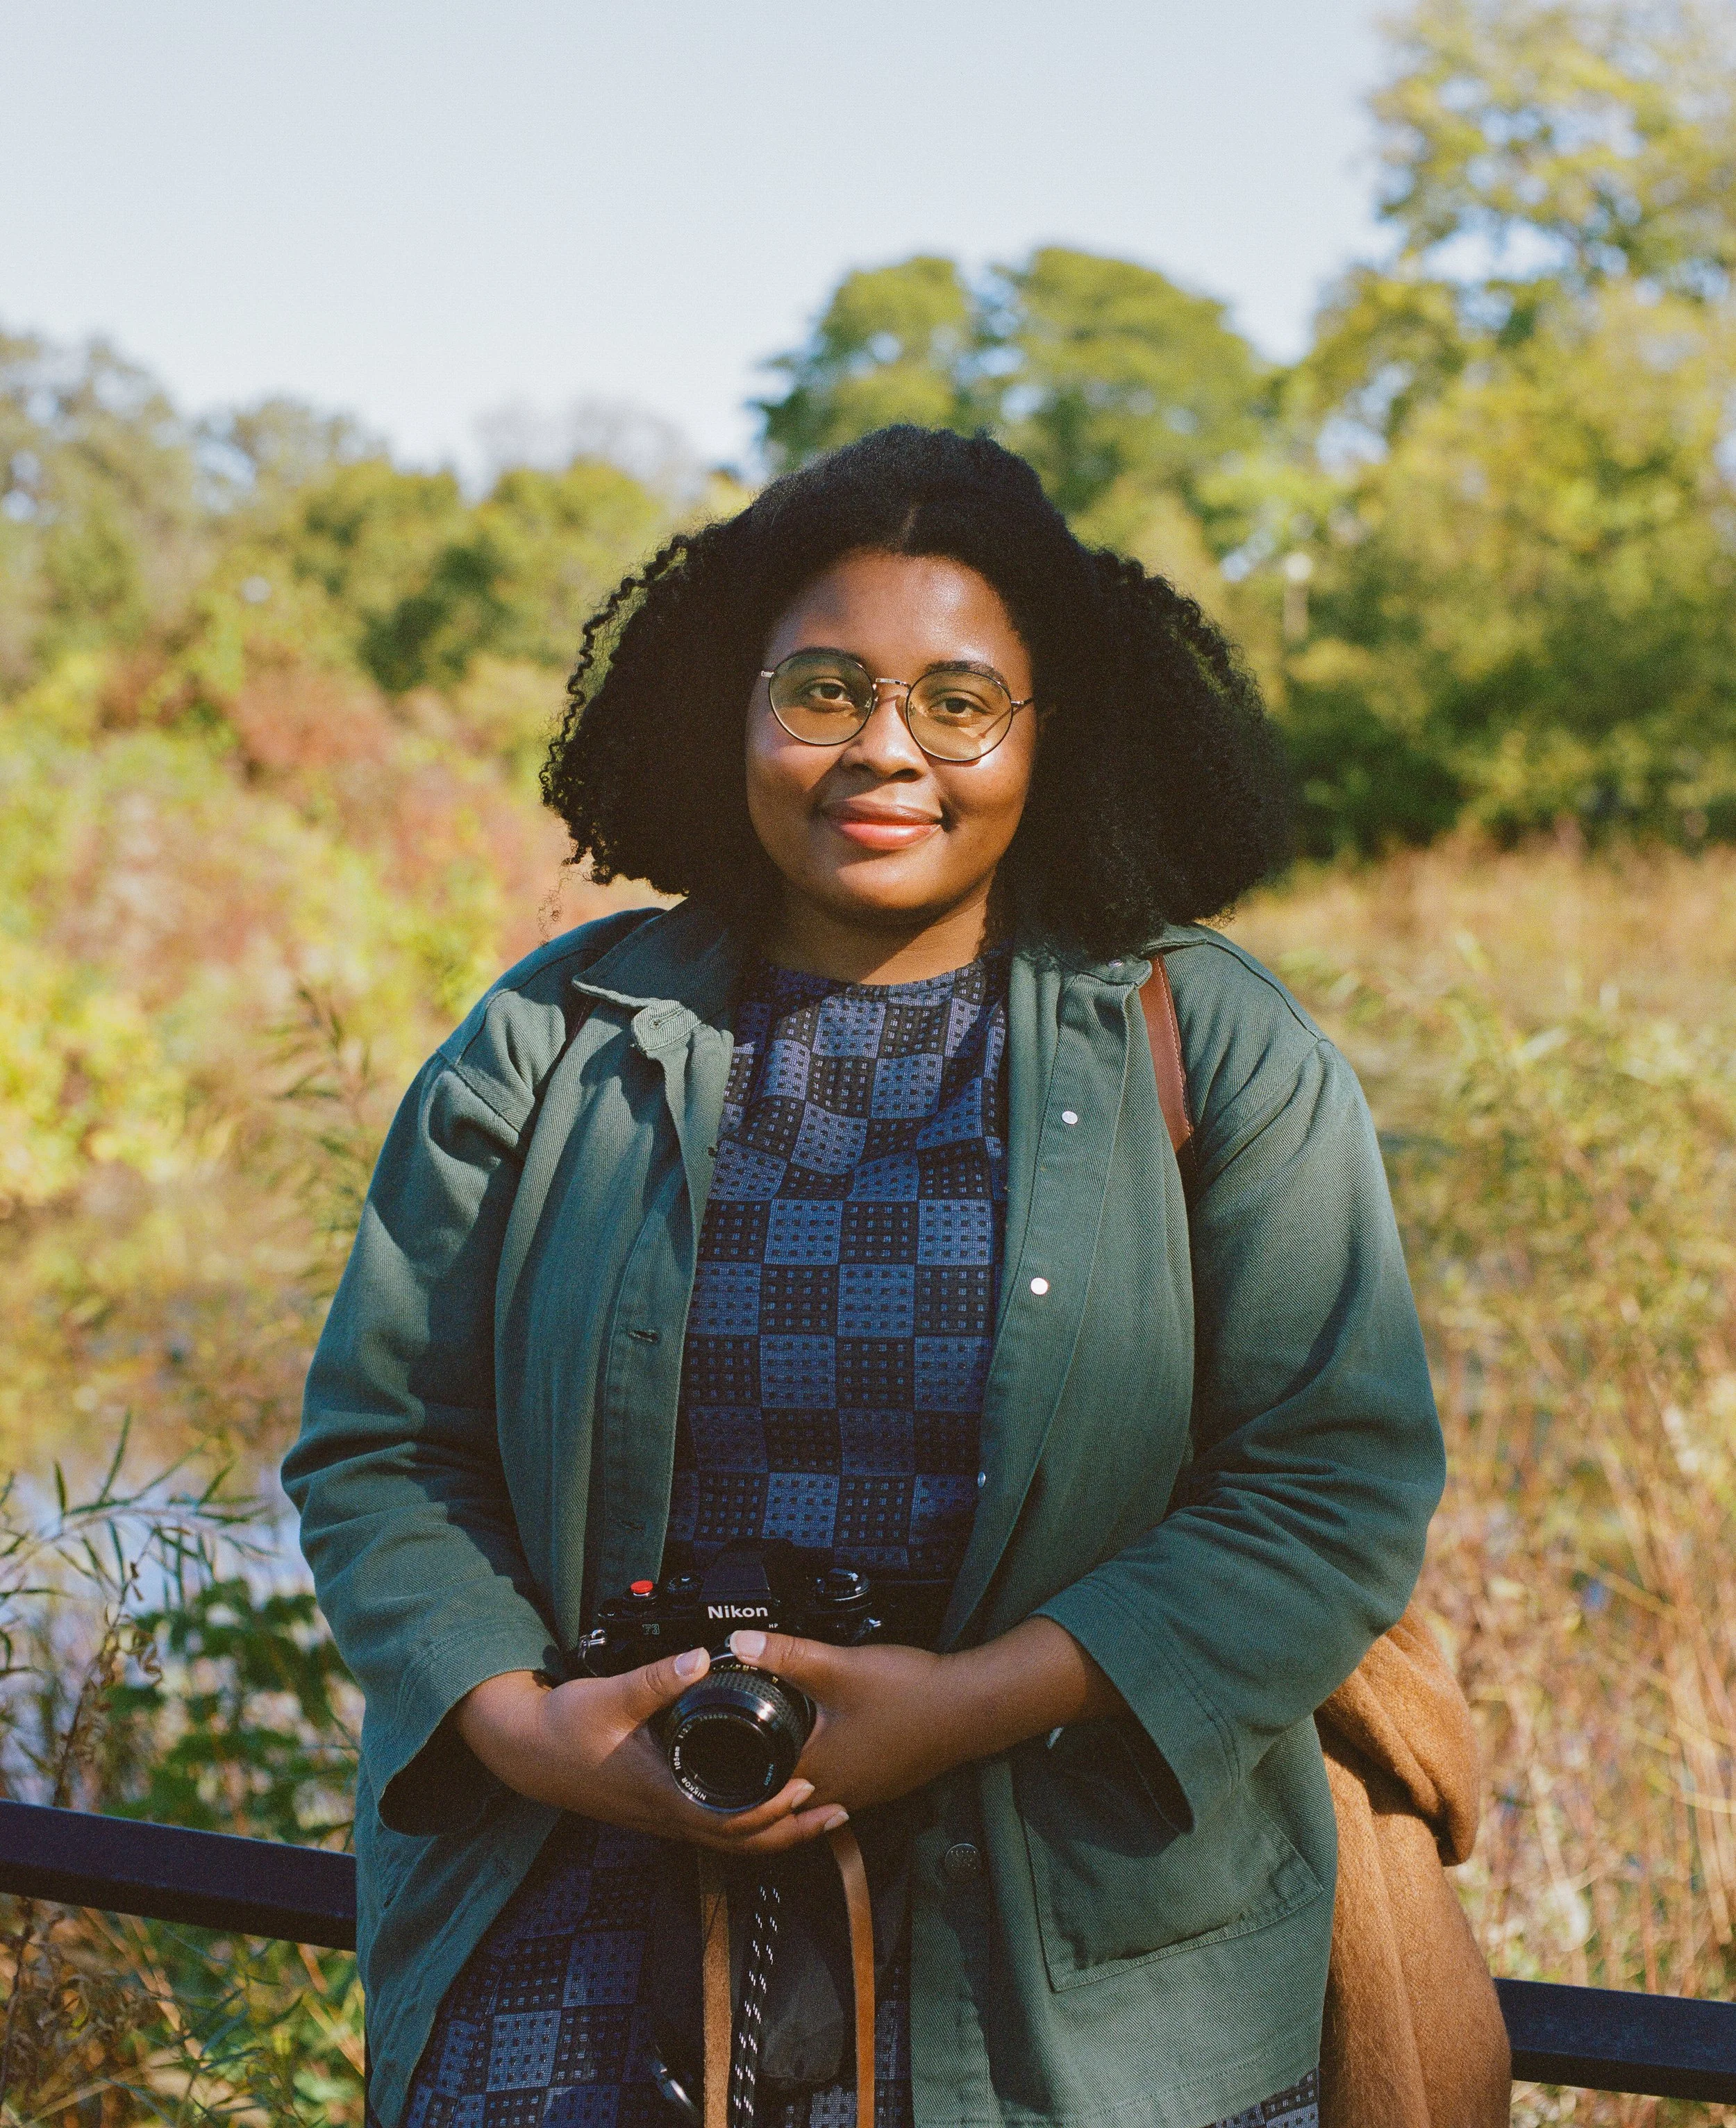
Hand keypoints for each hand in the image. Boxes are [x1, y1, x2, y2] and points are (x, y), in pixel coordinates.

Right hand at [454, 1650, 848, 1855]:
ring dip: (773, 1829)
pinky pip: (712, 1823)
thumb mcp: (611, 1695)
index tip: (812, 1789)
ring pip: (728, 1837)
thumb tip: (702, 1657)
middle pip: (742, 1842)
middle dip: (792, 1831)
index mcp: (664, 1794)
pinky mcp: (657, 1804)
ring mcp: (662, 1813)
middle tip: (837, 1812)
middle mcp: (668, 1814)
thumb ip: (658, 1677)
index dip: (777, 1814)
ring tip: (813, 1809)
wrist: (526, 1750)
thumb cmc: (566, 1727)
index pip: (733, 1823)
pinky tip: (761, 1798)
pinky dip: (745, 1819)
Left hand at [730, 1616, 1127, 1815]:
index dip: (728, 1766)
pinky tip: (818, 1739)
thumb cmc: (911, 1693)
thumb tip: (739, 1641)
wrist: (970, 1707)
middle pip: (778, 1795)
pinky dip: (817, 1766)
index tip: (705, 1748)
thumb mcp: (837, 1665)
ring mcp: (861, 1792)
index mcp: (817, 1773)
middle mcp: (836, 1793)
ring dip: (786, 1771)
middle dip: (753, 1770)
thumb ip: (785, 1653)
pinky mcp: (879, 1781)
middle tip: (726, 1743)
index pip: (754, 1787)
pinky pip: (835, 1783)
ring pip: (807, 1791)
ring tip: (765, 1742)